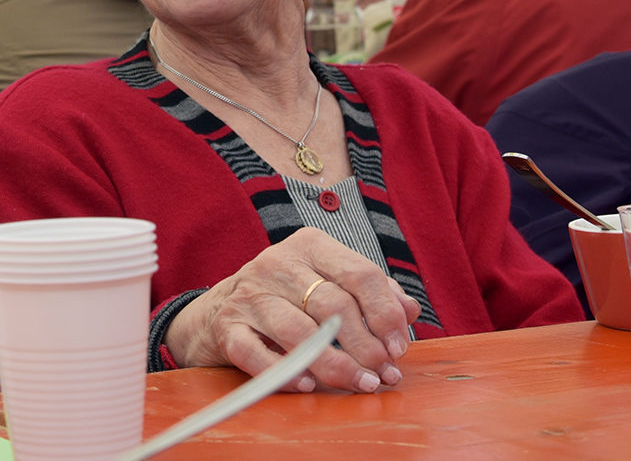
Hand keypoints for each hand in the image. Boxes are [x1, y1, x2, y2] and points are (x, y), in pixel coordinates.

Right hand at [164, 227, 421, 393]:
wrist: (220, 309)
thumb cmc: (289, 297)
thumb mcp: (329, 281)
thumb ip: (372, 291)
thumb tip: (410, 310)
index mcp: (310, 246)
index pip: (360, 274)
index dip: (387, 314)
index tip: (399, 347)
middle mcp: (277, 263)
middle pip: (334, 306)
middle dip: (366, 347)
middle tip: (382, 374)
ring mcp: (249, 295)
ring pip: (300, 332)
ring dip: (336, 366)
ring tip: (360, 384)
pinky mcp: (227, 326)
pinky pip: (257, 354)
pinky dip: (286, 373)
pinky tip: (308, 385)